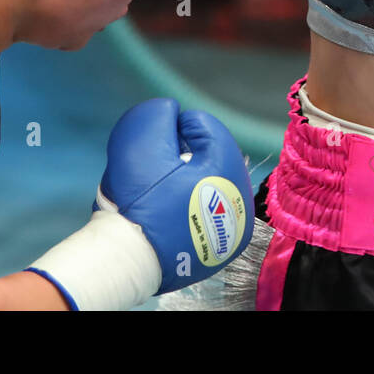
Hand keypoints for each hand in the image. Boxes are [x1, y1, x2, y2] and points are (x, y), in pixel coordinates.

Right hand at [27, 99, 252, 308]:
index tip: (155, 142)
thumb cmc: (139, 200)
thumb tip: (170, 111)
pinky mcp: (221, 249)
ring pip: (209, 185)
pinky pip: (205, 213)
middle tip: (156, 165)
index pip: (206, 127)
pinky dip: (188, 205)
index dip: (175, 128)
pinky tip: (166, 211)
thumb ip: (157, 116)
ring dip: (186, 180)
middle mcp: (241, 199)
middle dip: (182, 154)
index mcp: (229, 169)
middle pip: (209, 157)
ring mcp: (234, 228)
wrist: (132, 263)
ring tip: (159, 189)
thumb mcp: (141, 144)